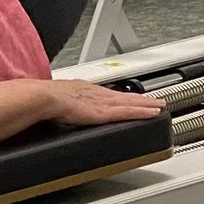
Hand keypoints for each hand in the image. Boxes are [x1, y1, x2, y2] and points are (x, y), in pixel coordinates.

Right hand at [40, 79, 165, 127]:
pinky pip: (128, 112)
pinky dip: (141, 112)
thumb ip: (61, 106)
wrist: (44, 98)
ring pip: (130, 103)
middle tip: (155, 100)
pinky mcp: (104, 112)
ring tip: (159, 105)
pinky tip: (152, 113)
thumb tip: (55, 113)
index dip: (121, 96)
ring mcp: (102, 102)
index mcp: (83, 90)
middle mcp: (96, 94)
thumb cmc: (44, 100)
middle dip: (140, 98)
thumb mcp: (55, 101)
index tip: (130, 97)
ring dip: (145, 104)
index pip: (108, 93)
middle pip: (123, 96)